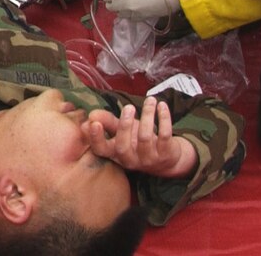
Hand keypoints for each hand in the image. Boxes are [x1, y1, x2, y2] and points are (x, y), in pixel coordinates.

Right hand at [83, 95, 199, 178]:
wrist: (168, 159)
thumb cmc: (139, 142)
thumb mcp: (122, 132)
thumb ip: (107, 122)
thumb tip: (91, 115)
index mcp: (116, 154)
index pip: (101, 150)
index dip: (96, 138)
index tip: (94, 122)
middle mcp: (131, 160)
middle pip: (123, 146)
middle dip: (124, 125)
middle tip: (129, 107)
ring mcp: (149, 159)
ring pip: (145, 137)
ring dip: (148, 115)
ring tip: (150, 100)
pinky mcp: (166, 154)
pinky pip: (164, 135)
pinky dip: (164, 118)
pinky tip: (162, 106)